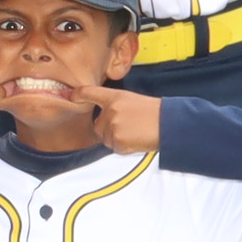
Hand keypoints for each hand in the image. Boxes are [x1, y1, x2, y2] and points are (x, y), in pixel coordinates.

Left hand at [27, 75, 159, 151]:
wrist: (169, 124)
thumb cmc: (154, 112)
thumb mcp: (133, 101)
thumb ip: (116, 106)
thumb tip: (105, 118)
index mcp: (115, 97)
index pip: (91, 93)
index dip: (79, 94)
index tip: (72, 96)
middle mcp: (110, 111)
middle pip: (98, 125)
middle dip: (109, 129)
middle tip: (129, 126)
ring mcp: (113, 127)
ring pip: (106, 138)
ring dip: (117, 138)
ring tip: (135, 132)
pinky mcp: (117, 142)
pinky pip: (114, 148)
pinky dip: (124, 147)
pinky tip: (136, 140)